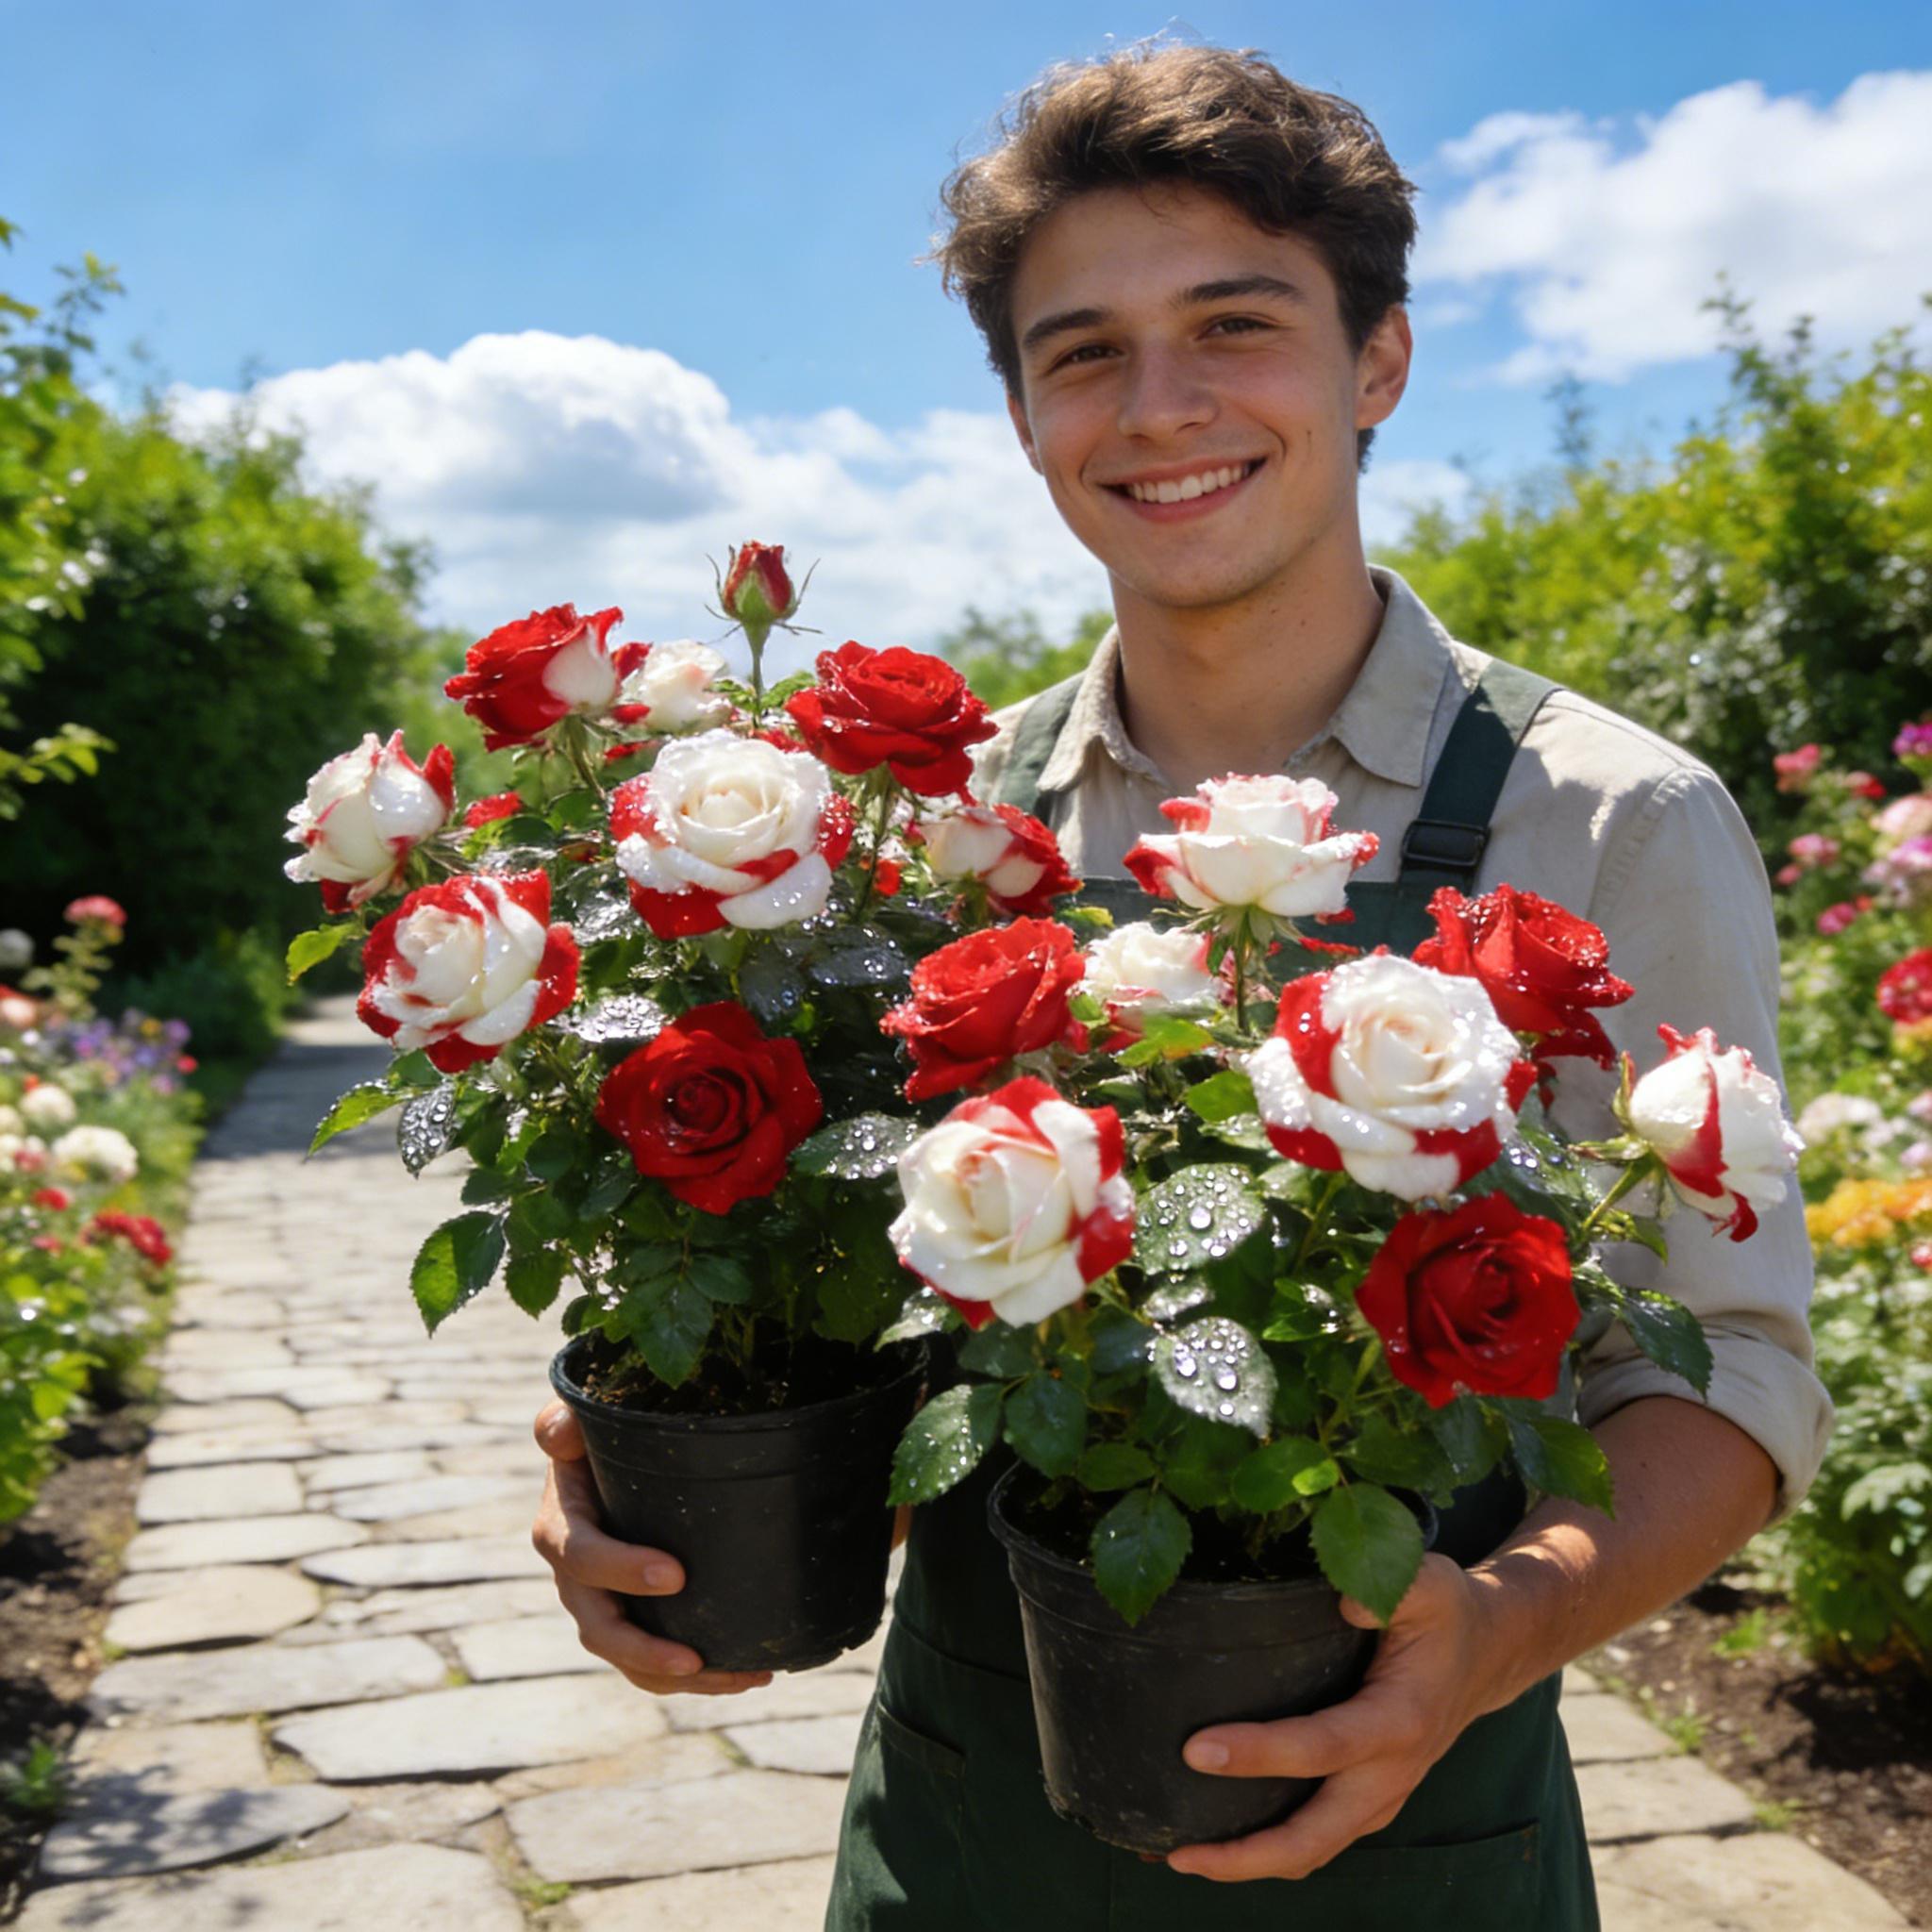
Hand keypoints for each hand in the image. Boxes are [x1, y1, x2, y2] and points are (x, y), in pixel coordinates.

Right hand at [530, 1399, 772, 1696]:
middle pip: (599, 1629)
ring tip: (741, 1676)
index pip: (581, 1557)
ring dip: (682, 1678)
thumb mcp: (576, 1421)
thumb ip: (563, 1423)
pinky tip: (753, 1672)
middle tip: (695, 1657)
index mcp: (560, 1529)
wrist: (606, 1464)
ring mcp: (603, 1606)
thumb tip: (561, 1430)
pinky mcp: (634, 1620)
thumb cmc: (596, 1438)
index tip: (675, 1574)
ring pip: (631, 1660)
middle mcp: (575, 1579)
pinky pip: (656, 1664)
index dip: (621, 1570)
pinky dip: (700, 1677)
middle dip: (645, 1650)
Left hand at [1167, 1553, 1501, 1882]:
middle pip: (1314, 1836)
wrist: (1488, 1653)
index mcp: (1399, 1721)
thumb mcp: (1431, 1584)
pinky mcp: (1368, 1799)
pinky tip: (1218, 1840)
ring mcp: (1380, 1795)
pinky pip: (1317, 1838)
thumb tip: (1343, 1602)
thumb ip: (1391, 1588)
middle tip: (1177, 1852)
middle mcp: (1390, 1773)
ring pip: (1314, 1850)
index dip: (1260, 1754)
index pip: (1322, 1747)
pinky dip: (1270, 1850)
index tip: (1197, 1751)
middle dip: (1246, 1853)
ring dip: (1251, 1862)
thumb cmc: (1448, 1613)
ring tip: (1181, 1857)